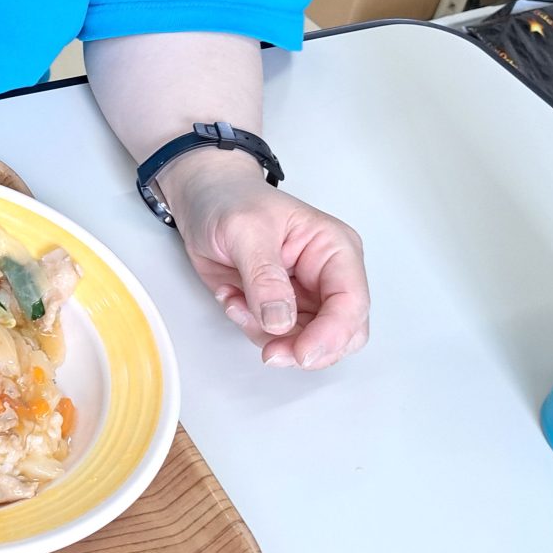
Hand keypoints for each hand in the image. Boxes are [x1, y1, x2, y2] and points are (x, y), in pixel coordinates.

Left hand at [158, 150, 370, 369]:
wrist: (201, 198)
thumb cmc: (230, 200)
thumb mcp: (245, 230)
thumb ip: (264, 276)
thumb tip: (280, 320)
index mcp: (334, 249)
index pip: (351, 303)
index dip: (331, 335)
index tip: (301, 354)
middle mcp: (326, 276)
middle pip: (341, 334)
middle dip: (304, 347)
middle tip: (270, 349)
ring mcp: (303, 295)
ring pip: (306, 342)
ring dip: (267, 335)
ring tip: (235, 301)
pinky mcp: (277, 307)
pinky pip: (274, 337)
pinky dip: (250, 327)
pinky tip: (231, 298)